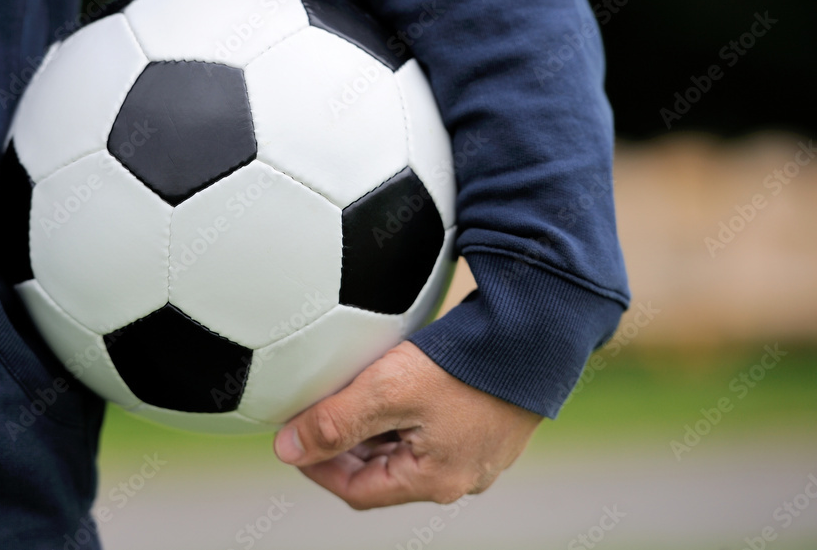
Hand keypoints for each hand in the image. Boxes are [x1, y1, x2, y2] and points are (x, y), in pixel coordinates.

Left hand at [273, 340, 541, 509]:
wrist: (536, 333)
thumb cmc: (465, 365)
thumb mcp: (388, 392)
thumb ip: (334, 421)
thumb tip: (286, 449)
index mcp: (435, 481)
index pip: (357, 491)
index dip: (319, 467)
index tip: (295, 439)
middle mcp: (462, 474)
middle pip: (384, 471)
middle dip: (348, 445)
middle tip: (320, 414)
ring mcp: (482, 449)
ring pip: (410, 447)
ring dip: (378, 426)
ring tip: (355, 392)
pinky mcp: (493, 420)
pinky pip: (436, 425)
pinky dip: (408, 410)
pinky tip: (400, 378)